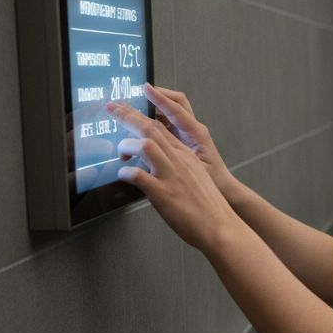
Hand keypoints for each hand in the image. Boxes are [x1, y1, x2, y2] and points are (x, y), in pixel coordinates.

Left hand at [107, 99, 244, 251]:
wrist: (220, 226)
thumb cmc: (208, 207)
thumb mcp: (195, 178)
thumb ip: (177, 168)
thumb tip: (158, 167)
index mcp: (185, 156)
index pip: (161, 127)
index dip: (141, 115)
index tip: (126, 108)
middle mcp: (178, 160)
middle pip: (151, 129)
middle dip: (128, 115)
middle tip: (112, 107)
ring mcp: (171, 175)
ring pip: (146, 145)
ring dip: (127, 145)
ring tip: (121, 153)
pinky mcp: (164, 193)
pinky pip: (139, 176)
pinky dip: (127, 173)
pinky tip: (124, 176)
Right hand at [140, 83, 241, 202]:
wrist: (225, 188)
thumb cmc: (215, 181)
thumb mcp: (197, 170)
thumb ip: (180, 160)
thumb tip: (160, 151)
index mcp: (197, 133)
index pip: (176, 109)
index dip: (160, 98)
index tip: (145, 88)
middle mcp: (192, 129)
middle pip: (172, 103)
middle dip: (154, 96)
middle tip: (132, 95)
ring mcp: (187, 133)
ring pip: (167, 113)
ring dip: (151, 109)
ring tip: (131, 111)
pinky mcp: (182, 140)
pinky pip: (166, 125)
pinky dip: (152, 122)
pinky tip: (139, 130)